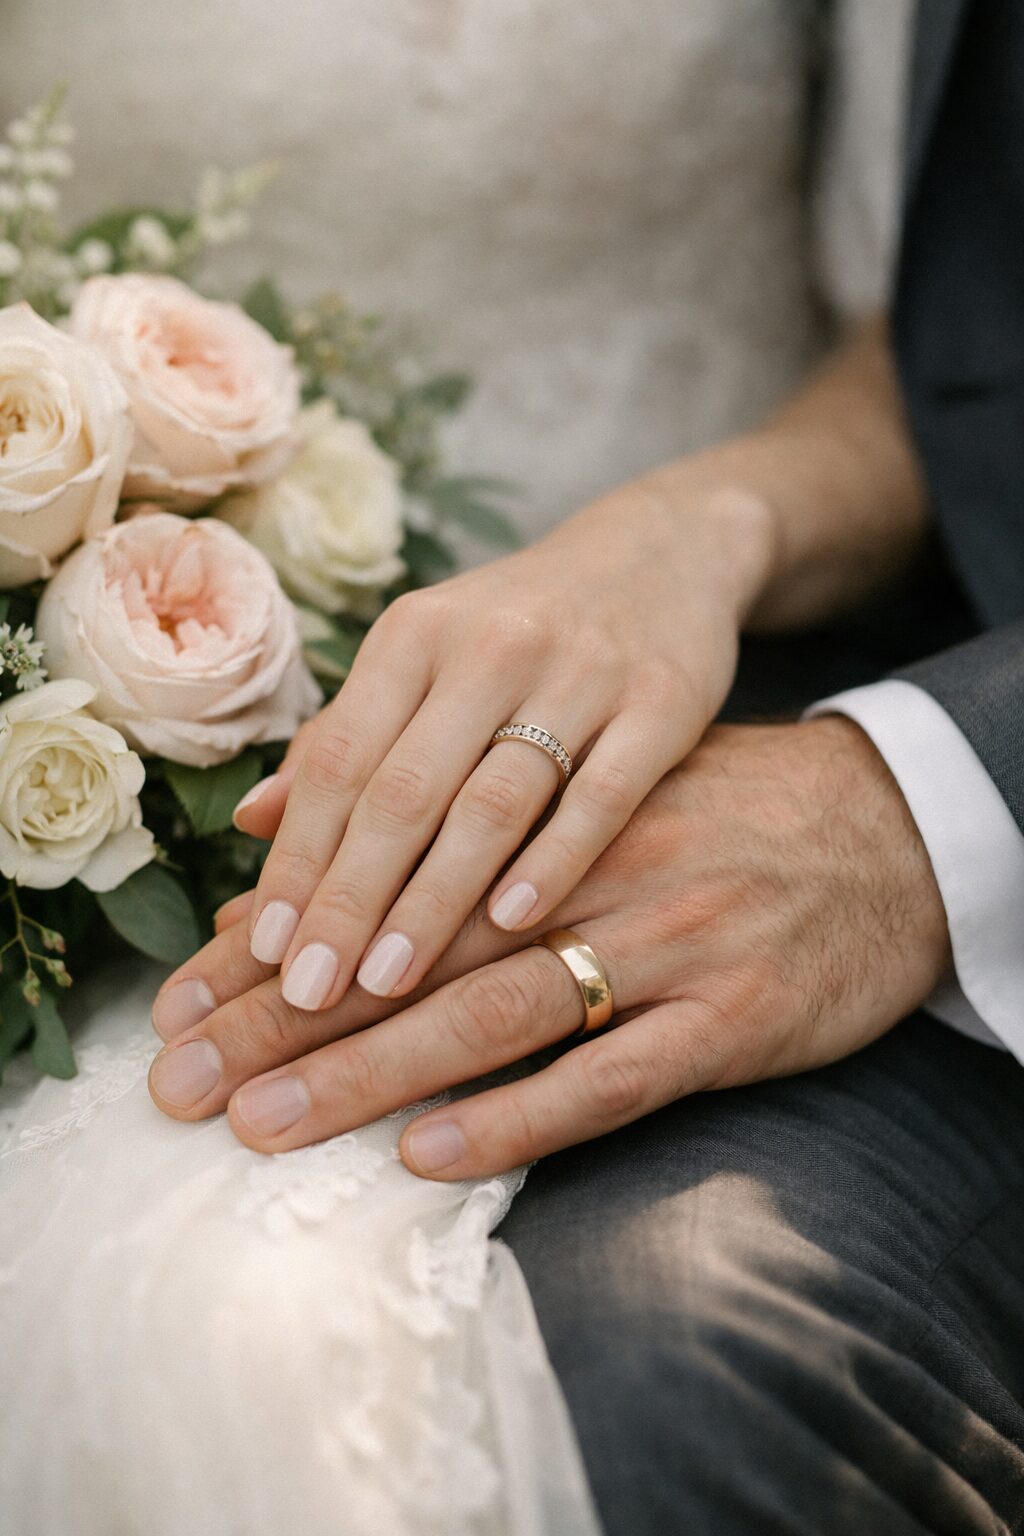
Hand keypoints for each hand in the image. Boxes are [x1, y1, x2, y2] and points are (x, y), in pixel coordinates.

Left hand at [148, 718, 951, 1176]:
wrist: (888, 829)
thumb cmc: (719, 804)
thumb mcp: (594, 773)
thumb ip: (456, 796)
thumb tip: (302, 810)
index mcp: (545, 804)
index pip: (384, 873)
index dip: (277, 940)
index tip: (182, 998)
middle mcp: (589, 871)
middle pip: (414, 947)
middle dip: (287, 1016)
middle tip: (185, 1076)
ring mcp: (661, 945)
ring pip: (495, 1012)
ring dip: (373, 1071)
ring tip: (268, 1120)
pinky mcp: (728, 1019)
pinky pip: (610, 1077)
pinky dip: (518, 1115)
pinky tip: (430, 1152)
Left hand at [222, 478, 773, 1014]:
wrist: (660, 551)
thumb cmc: (518, 627)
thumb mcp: (425, 657)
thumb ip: (349, 736)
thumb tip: (254, 821)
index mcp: (415, 633)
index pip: (338, 758)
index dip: (298, 858)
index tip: (268, 948)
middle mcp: (489, 644)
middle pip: (403, 790)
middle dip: (349, 900)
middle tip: (310, 992)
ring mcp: (580, 672)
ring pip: (492, 801)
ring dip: (433, 900)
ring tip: (386, 982)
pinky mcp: (662, 703)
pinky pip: (601, 796)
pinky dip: (553, 861)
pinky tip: (511, 925)